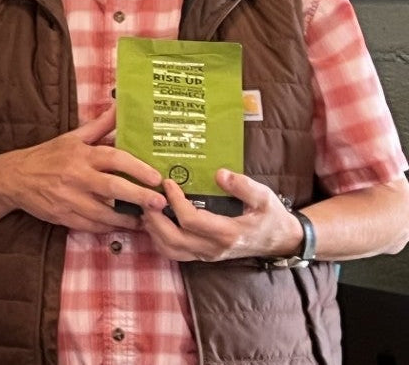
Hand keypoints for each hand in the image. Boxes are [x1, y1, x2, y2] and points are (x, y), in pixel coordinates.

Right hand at [0, 110, 167, 232]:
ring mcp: (69, 198)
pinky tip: (121, 227)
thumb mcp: (72, 138)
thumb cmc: (47, 156)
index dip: (137, 168)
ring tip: (147, 222)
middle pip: (112, 188)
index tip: (156, 177)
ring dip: (127, 219)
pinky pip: (90, 226)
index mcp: (81, 155)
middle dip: (138, 196)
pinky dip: (108, 228)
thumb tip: (119, 107)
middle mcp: (76, 176)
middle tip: (160, 203)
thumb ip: (99, 126)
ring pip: (104, 213)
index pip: (113, 158)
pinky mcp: (62, 215)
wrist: (14, 178)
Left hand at [141, 168, 301, 261]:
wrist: (282, 241)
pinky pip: (175, 253)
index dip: (175, 201)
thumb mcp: (265, 198)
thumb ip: (243, 186)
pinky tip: (157, 222)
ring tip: (148, 208)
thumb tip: (219, 174)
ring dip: (153, 231)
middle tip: (148, 197)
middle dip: (155, 218)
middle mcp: (213, 248)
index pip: (191, 220)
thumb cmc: (272, 217)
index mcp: (228, 233)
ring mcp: (207, 255)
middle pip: (173, 239)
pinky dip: (160, 239)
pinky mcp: (203, 256)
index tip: (168, 183)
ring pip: (170, 250)